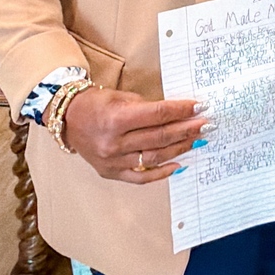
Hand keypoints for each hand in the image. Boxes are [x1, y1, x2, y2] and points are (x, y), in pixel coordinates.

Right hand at [44, 86, 207, 182]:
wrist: (68, 119)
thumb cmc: (96, 103)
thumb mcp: (122, 97)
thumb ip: (148, 108)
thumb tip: (178, 114)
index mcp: (116, 119)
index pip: (157, 115)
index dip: (181, 110)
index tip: (199, 107)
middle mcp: (114, 143)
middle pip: (160, 137)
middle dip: (186, 130)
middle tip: (206, 125)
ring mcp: (113, 161)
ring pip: (155, 157)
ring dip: (180, 148)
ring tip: (197, 141)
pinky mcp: (111, 173)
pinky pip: (141, 177)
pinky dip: (162, 173)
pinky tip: (179, 164)